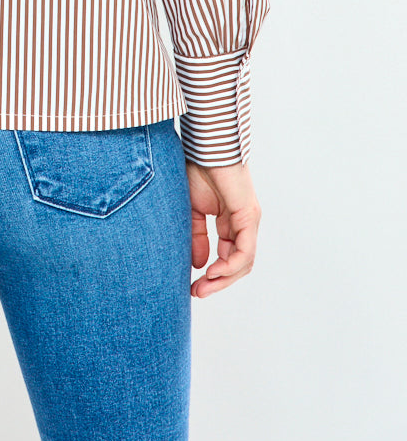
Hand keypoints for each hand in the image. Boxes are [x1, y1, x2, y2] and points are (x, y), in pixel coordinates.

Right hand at [185, 159, 260, 297]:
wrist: (205, 147)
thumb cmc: (197, 169)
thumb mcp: (192, 210)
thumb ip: (197, 237)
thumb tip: (198, 265)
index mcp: (230, 221)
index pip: (227, 256)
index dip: (212, 274)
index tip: (191, 286)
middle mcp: (243, 224)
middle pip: (237, 264)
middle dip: (217, 282)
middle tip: (197, 293)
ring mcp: (248, 221)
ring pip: (243, 262)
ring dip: (223, 279)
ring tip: (202, 286)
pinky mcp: (249, 217)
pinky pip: (244, 251)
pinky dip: (230, 266)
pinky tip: (213, 272)